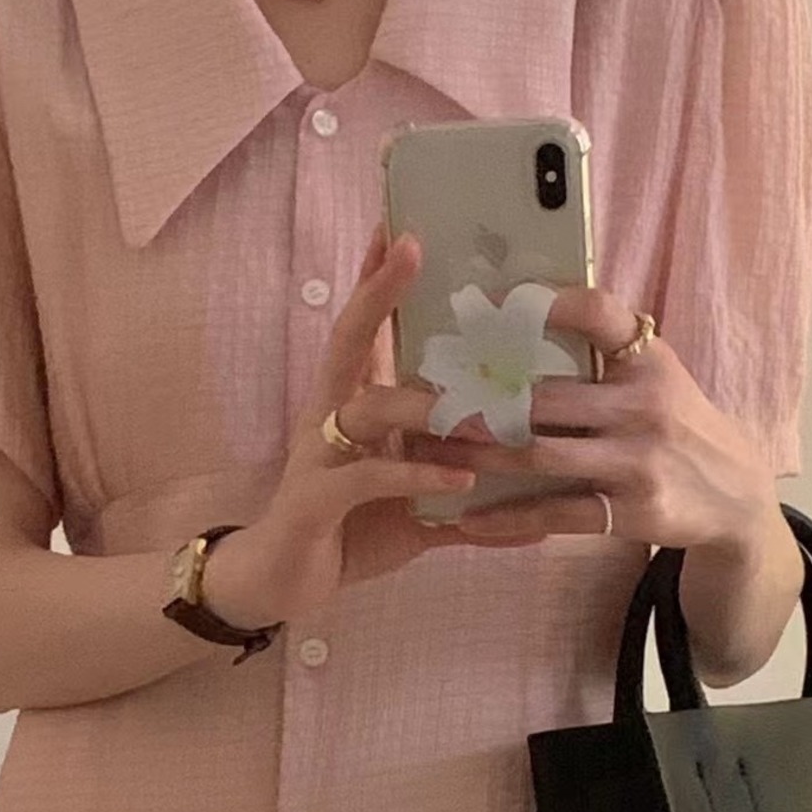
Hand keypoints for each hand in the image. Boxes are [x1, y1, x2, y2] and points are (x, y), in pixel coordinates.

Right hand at [203, 227, 548, 629]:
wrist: (279, 584)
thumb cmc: (346, 533)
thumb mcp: (412, 508)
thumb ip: (465, 503)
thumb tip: (532, 515)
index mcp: (350, 407)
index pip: (362, 330)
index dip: (376, 280)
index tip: (399, 227)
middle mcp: (329, 420)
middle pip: (348, 340)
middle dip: (377, 293)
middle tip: (410, 248)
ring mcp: (318, 457)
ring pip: (368, 409)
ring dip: (428, 407)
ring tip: (486, 409)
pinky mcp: (315, 501)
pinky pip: (367, 478)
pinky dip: (417, 476)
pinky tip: (462, 481)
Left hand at [403, 284, 777, 550]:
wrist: (735, 494)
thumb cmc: (674, 422)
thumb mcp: (654, 373)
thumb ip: (603, 349)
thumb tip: (520, 309)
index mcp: (646, 359)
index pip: (596, 313)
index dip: (543, 303)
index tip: (487, 303)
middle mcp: (644, 405)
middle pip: (543, 396)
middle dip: (476, 397)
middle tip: (422, 394)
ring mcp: (637, 461)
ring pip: (538, 455)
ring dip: (476, 454)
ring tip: (427, 451)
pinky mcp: (631, 511)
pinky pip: (555, 513)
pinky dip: (507, 518)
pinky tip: (468, 519)